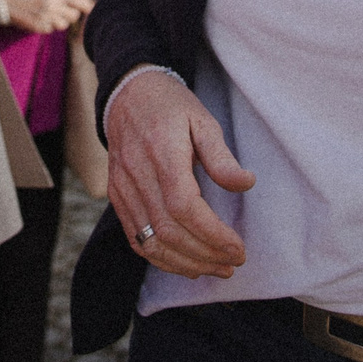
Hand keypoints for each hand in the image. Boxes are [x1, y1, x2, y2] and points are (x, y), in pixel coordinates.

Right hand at [0, 0, 93, 35]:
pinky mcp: (37, 27)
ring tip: (47, 12)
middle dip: (71, 13)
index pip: (82, 2)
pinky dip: (47, 25)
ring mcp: (45, 17)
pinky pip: (50, 30)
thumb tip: (80, 4)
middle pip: (74, 16)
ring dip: (59, 20)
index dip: (90, 7)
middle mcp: (52, 5)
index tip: (94, 10)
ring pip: (63, 25)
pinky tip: (38, 17)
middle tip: (62, 8)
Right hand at [105, 68, 251, 280]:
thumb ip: (222, 157)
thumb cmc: (171, 106)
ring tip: (215, 268)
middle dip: (205, 255)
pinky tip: (186, 262)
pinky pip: (136, 237)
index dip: (212, 235)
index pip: (184, 207)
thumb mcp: (203, 120)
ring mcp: (123, 188)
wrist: (128, 93)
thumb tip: (246, 184)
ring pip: (151, 241)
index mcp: (162, 153)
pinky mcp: (117, 196)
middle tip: (233, 263)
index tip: (238, 248)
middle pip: (169, 231)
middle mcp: (137, 174)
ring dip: (185, 263)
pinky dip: (161, 258)